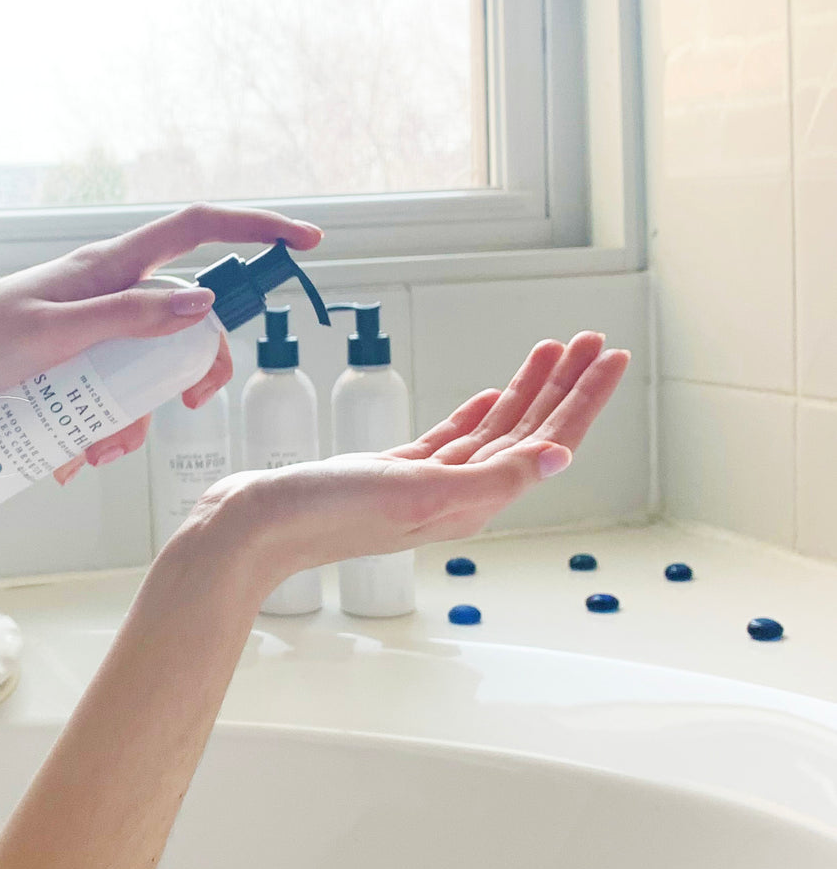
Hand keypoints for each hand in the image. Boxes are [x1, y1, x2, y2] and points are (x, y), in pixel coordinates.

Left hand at [0, 204, 322, 480]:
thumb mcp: (54, 334)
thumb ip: (125, 318)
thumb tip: (199, 305)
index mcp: (110, 266)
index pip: (198, 230)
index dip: (255, 229)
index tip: (305, 245)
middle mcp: (107, 290)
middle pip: (183, 318)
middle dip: (191, 369)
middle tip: (184, 408)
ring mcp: (90, 328)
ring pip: (145, 368)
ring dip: (134, 416)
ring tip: (96, 451)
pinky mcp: (70, 363)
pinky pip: (109, 393)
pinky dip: (102, 426)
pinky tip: (73, 456)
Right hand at [201, 332, 631, 591]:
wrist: (259, 525)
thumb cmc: (328, 513)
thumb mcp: (417, 491)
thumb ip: (491, 478)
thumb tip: (560, 457)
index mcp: (471, 502)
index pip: (546, 444)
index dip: (582, 401)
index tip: (609, 358)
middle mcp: (457, 496)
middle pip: (528, 433)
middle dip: (563, 386)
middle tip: (591, 342)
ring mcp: (425, 486)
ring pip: (493, 432)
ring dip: (525, 391)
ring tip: (551, 352)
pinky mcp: (393, 475)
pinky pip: (453, 441)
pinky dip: (478, 415)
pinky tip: (492, 396)